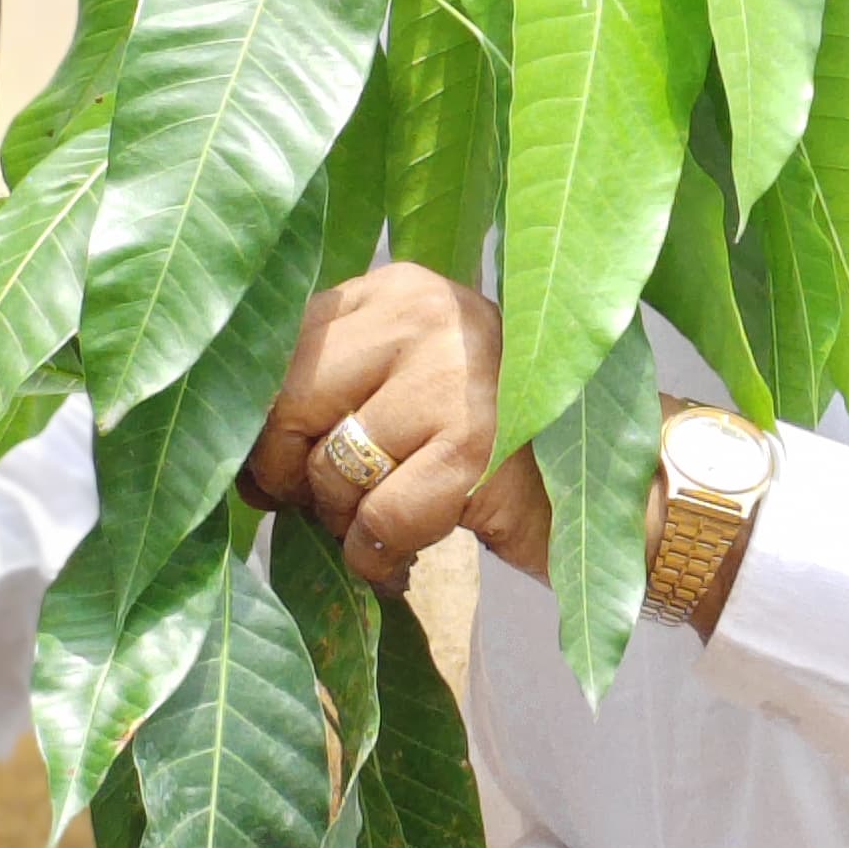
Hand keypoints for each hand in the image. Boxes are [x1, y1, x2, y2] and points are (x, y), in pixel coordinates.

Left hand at [243, 266, 552, 594]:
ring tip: (383, 528)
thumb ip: (328, 396)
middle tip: (318, 510)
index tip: (269, 471)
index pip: (282, 346)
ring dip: (343, 523)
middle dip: (287, 475)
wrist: (612, 486)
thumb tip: (236, 463)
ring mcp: (452, 374)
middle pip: (289, 402)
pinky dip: (378, 556)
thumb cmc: (492, 441)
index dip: (258, 421)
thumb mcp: (405, 387)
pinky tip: (403, 559)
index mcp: (396, 288)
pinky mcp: (476, 445)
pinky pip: (379, 518)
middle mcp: (424, 314)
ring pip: (331, 467)